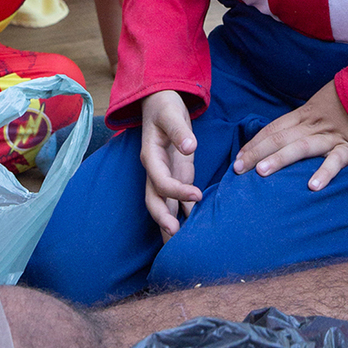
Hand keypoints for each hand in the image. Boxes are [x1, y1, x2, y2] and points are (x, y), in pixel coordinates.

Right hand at [141, 90, 199, 238]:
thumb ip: (180, 130)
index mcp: (151, 157)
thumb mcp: (171, 113)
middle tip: (176, 237)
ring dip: (171, 222)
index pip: (160, 181)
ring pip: (164, 204)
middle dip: (163, 219)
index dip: (176, 191)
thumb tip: (189, 147)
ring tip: (181, 246)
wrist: (161, 101)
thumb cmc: (164, 106)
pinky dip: (186, 211)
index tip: (197, 195)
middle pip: (154, 200)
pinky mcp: (177, 174)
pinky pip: (178, 197)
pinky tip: (196, 226)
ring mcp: (166, 174)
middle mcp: (155, 170)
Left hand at [233, 80, 347, 191]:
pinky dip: (324, 172)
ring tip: (261, 173)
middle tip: (238, 169)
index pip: (273, 129)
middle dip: (257, 152)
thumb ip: (301, 122)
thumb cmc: (344, 104)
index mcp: (304, 114)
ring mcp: (331, 136)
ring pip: (301, 146)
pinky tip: (312, 186)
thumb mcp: (318, 108)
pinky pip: (336, 160)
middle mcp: (313, 124)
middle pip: (280, 137)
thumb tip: (277, 138)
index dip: (254, 143)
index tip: (237, 159)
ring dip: (280, 159)